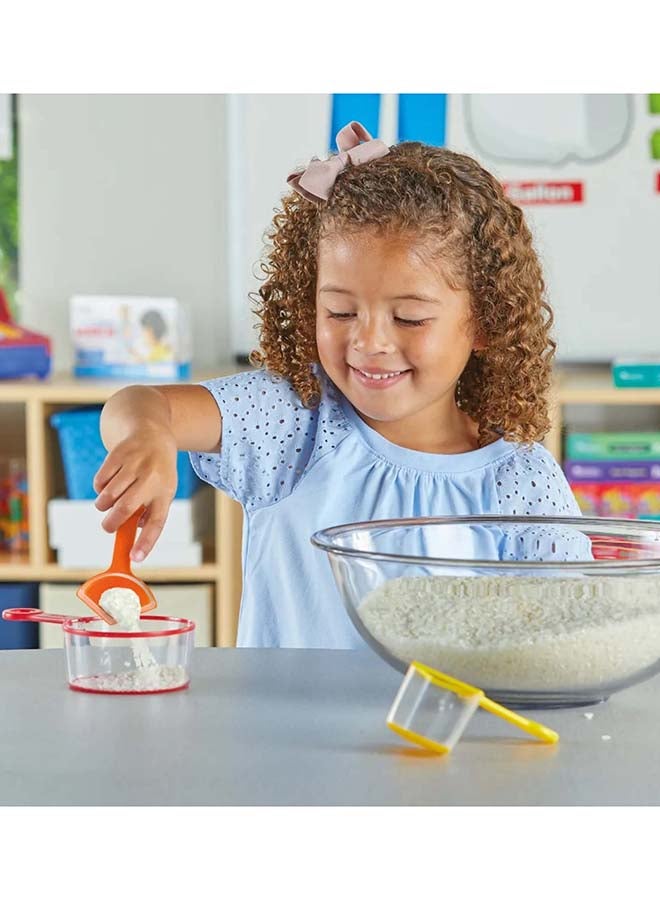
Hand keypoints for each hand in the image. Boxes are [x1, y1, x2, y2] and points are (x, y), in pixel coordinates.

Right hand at [93, 425, 178, 560]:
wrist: (152, 432)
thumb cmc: (157, 471)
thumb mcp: (162, 491)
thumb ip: (149, 513)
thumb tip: (132, 533)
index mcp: (165, 492)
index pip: (157, 522)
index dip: (146, 542)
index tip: (134, 558)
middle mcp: (152, 478)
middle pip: (126, 508)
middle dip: (111, 523)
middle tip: (107, 527)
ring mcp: (135, 465)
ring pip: (109, 496)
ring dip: (103, 505)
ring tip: (107, 504)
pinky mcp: (118, 454)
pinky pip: (100, 481)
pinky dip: (99, 488)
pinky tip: (107, 484)